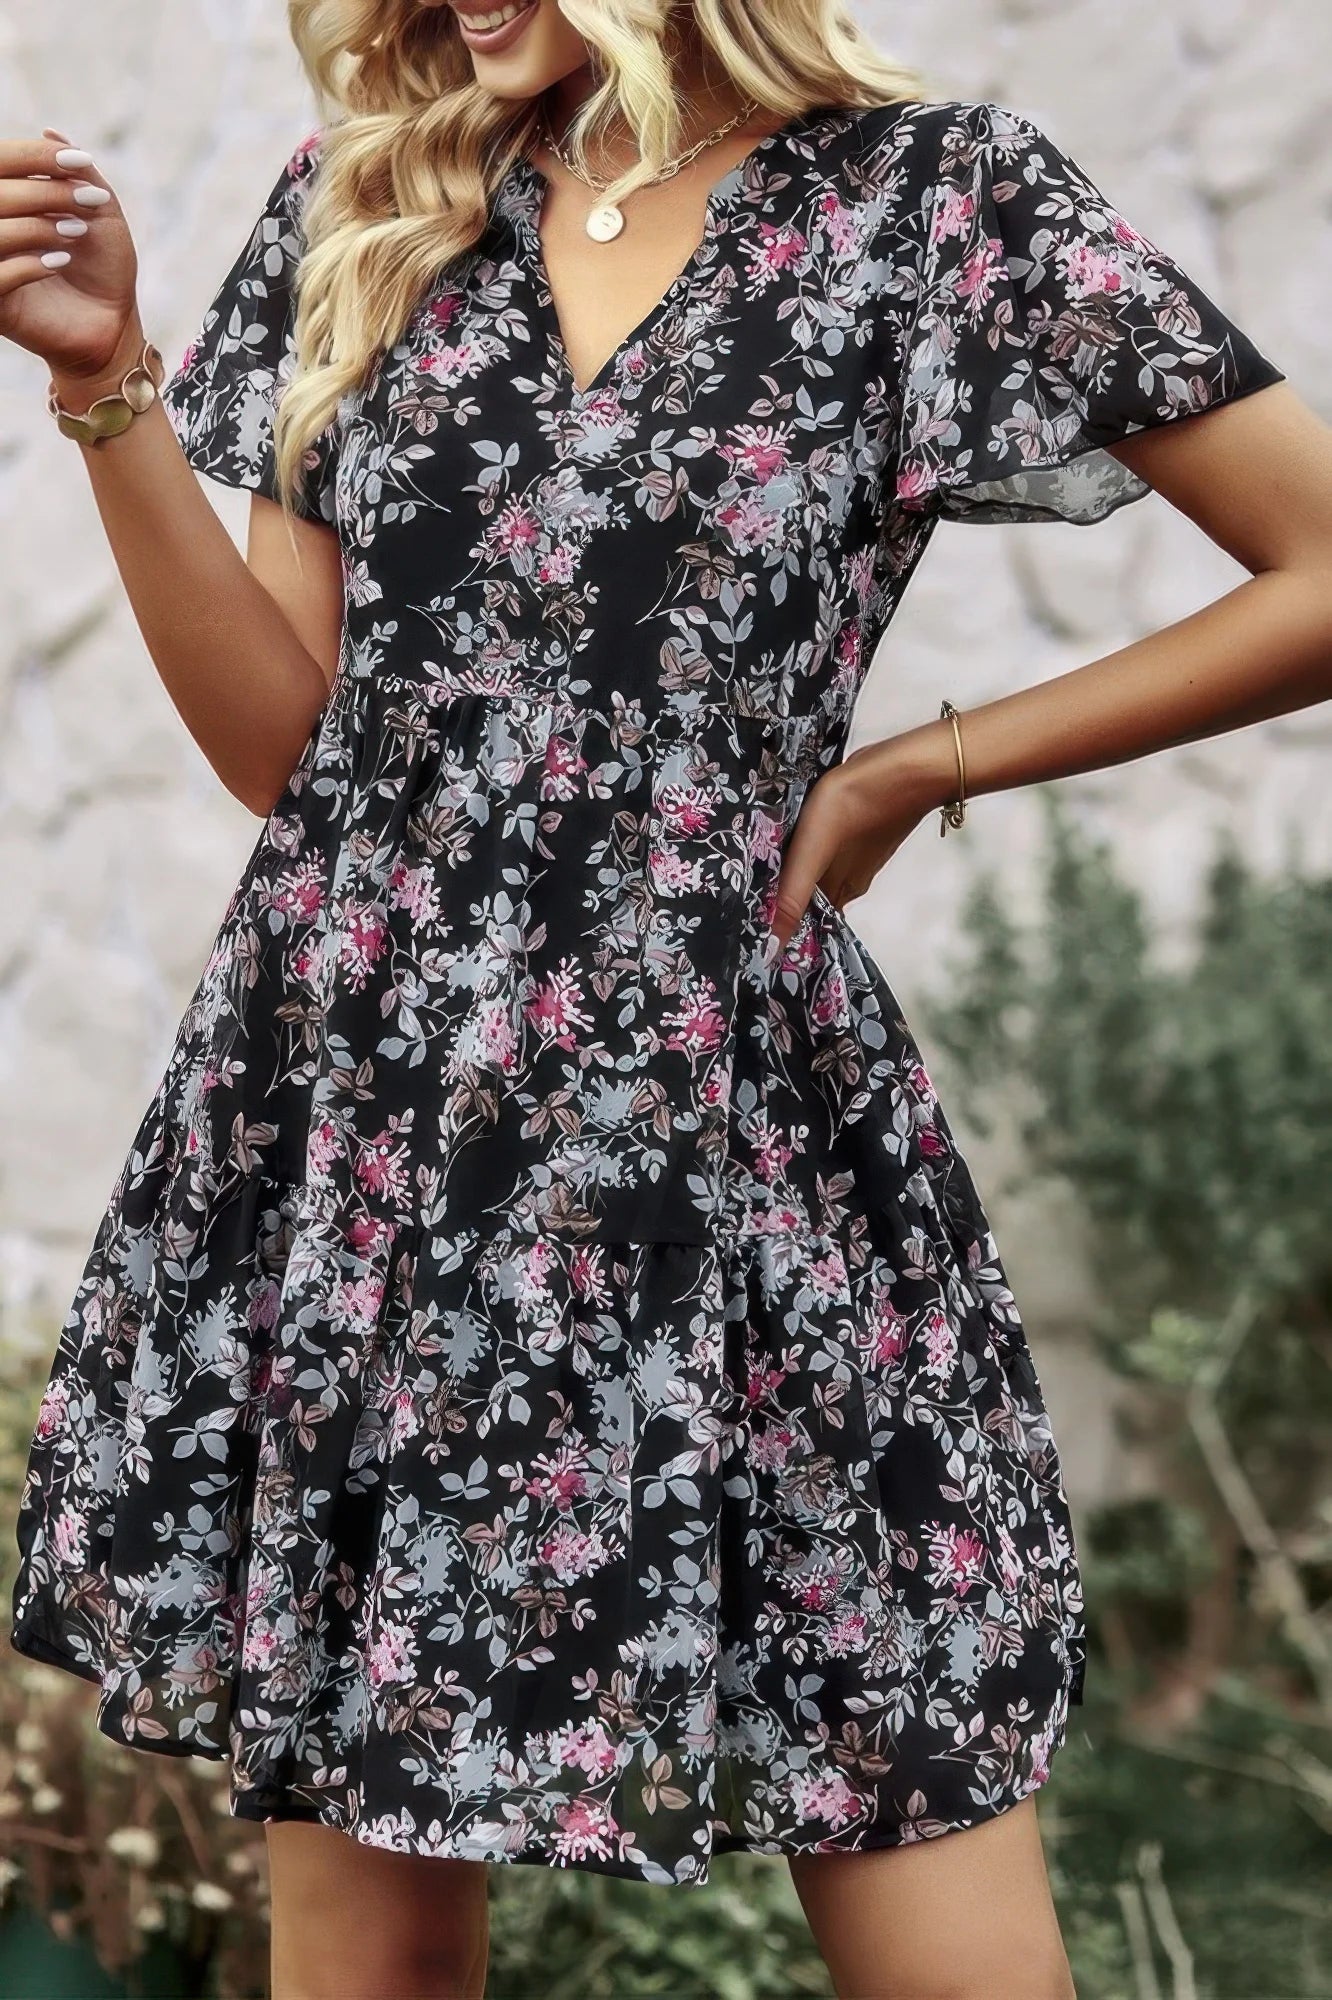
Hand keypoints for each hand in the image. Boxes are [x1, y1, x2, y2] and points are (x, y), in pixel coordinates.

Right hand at [0, 130, 139, 386]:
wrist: (112, 326)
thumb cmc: (103, 268)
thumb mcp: (99, 213)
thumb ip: (76, 173)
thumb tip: (50, 130)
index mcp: (10, 200)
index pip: (2, 162)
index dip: (35, 156)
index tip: (78, 164)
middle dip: (45, 192)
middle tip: (87, 205)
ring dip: (38, 227)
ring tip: (76, 234)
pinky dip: (28, 264)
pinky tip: (58, 264)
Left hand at [768, 723, 956, 954]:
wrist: (902, 769)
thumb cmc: (852, 808)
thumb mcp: (812, 855)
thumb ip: (791, 899)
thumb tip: (772, 951)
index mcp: (839, 892)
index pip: (805, 920)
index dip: (780, 925)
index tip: (751, 931)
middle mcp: (848, 878)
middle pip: (812, 896)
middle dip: (785, 899)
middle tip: (746, 899)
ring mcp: (856, 852)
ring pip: (820, 871)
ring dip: (796, 873)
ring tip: (763, 867)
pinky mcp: (859, 826)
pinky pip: (829, 847)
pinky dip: (810, 849)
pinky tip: (794, 838)